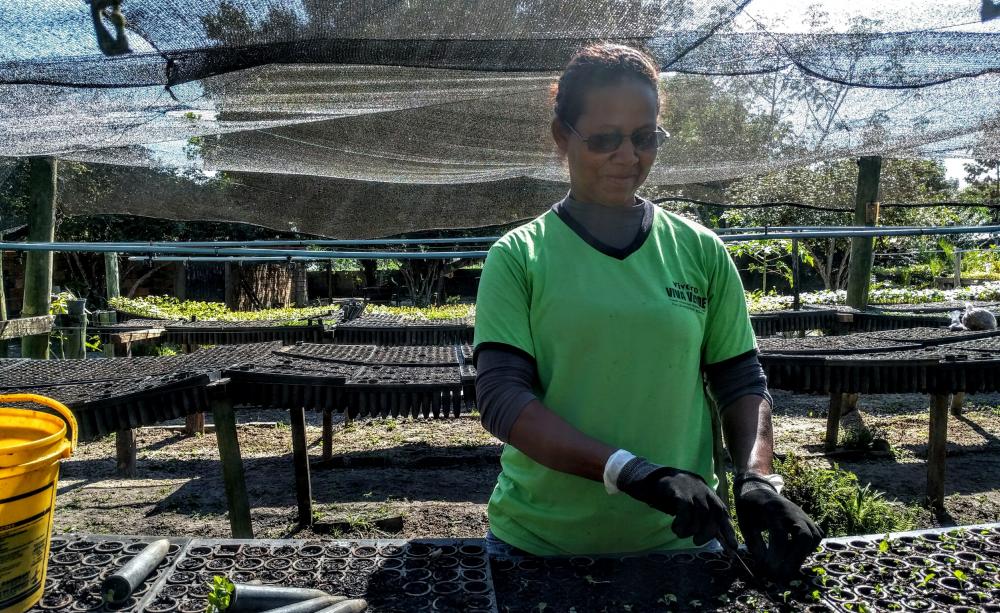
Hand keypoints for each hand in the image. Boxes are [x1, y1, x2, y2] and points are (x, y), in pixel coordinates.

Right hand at [617, 457, 737, 548]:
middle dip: (707, 532)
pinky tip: (675, 527)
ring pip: (700, 515)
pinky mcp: (678, 489)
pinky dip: (682, 523)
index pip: (722, 511)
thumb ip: (697, 514)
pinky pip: (685, 511)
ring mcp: (690, 488)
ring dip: (691, 530)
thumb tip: (709, 534)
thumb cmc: (666, 494)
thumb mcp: (686, 503)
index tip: (733, 546)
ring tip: (680, 533)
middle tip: (697, 541)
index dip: (728, 529)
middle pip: (714, 514)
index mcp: (706, 492)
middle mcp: (702, 488)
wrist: (646, 477)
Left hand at [734, 473, 822, 581]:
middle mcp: (790, 512)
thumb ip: (754, 544)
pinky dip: (809, 547)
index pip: (780, 535)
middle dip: (796, 558)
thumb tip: (765, 566)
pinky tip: (796, 554)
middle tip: (784, 574)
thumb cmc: (749, 508)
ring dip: (803, 554)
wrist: (757, 489)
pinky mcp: (807, 518)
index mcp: (772, 511)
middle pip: (804, 535)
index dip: (776, 555)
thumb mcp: (745, 524)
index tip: (769, 569)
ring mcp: (801, 514)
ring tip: (788, 565)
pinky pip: (817, 534)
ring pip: (814, 536)